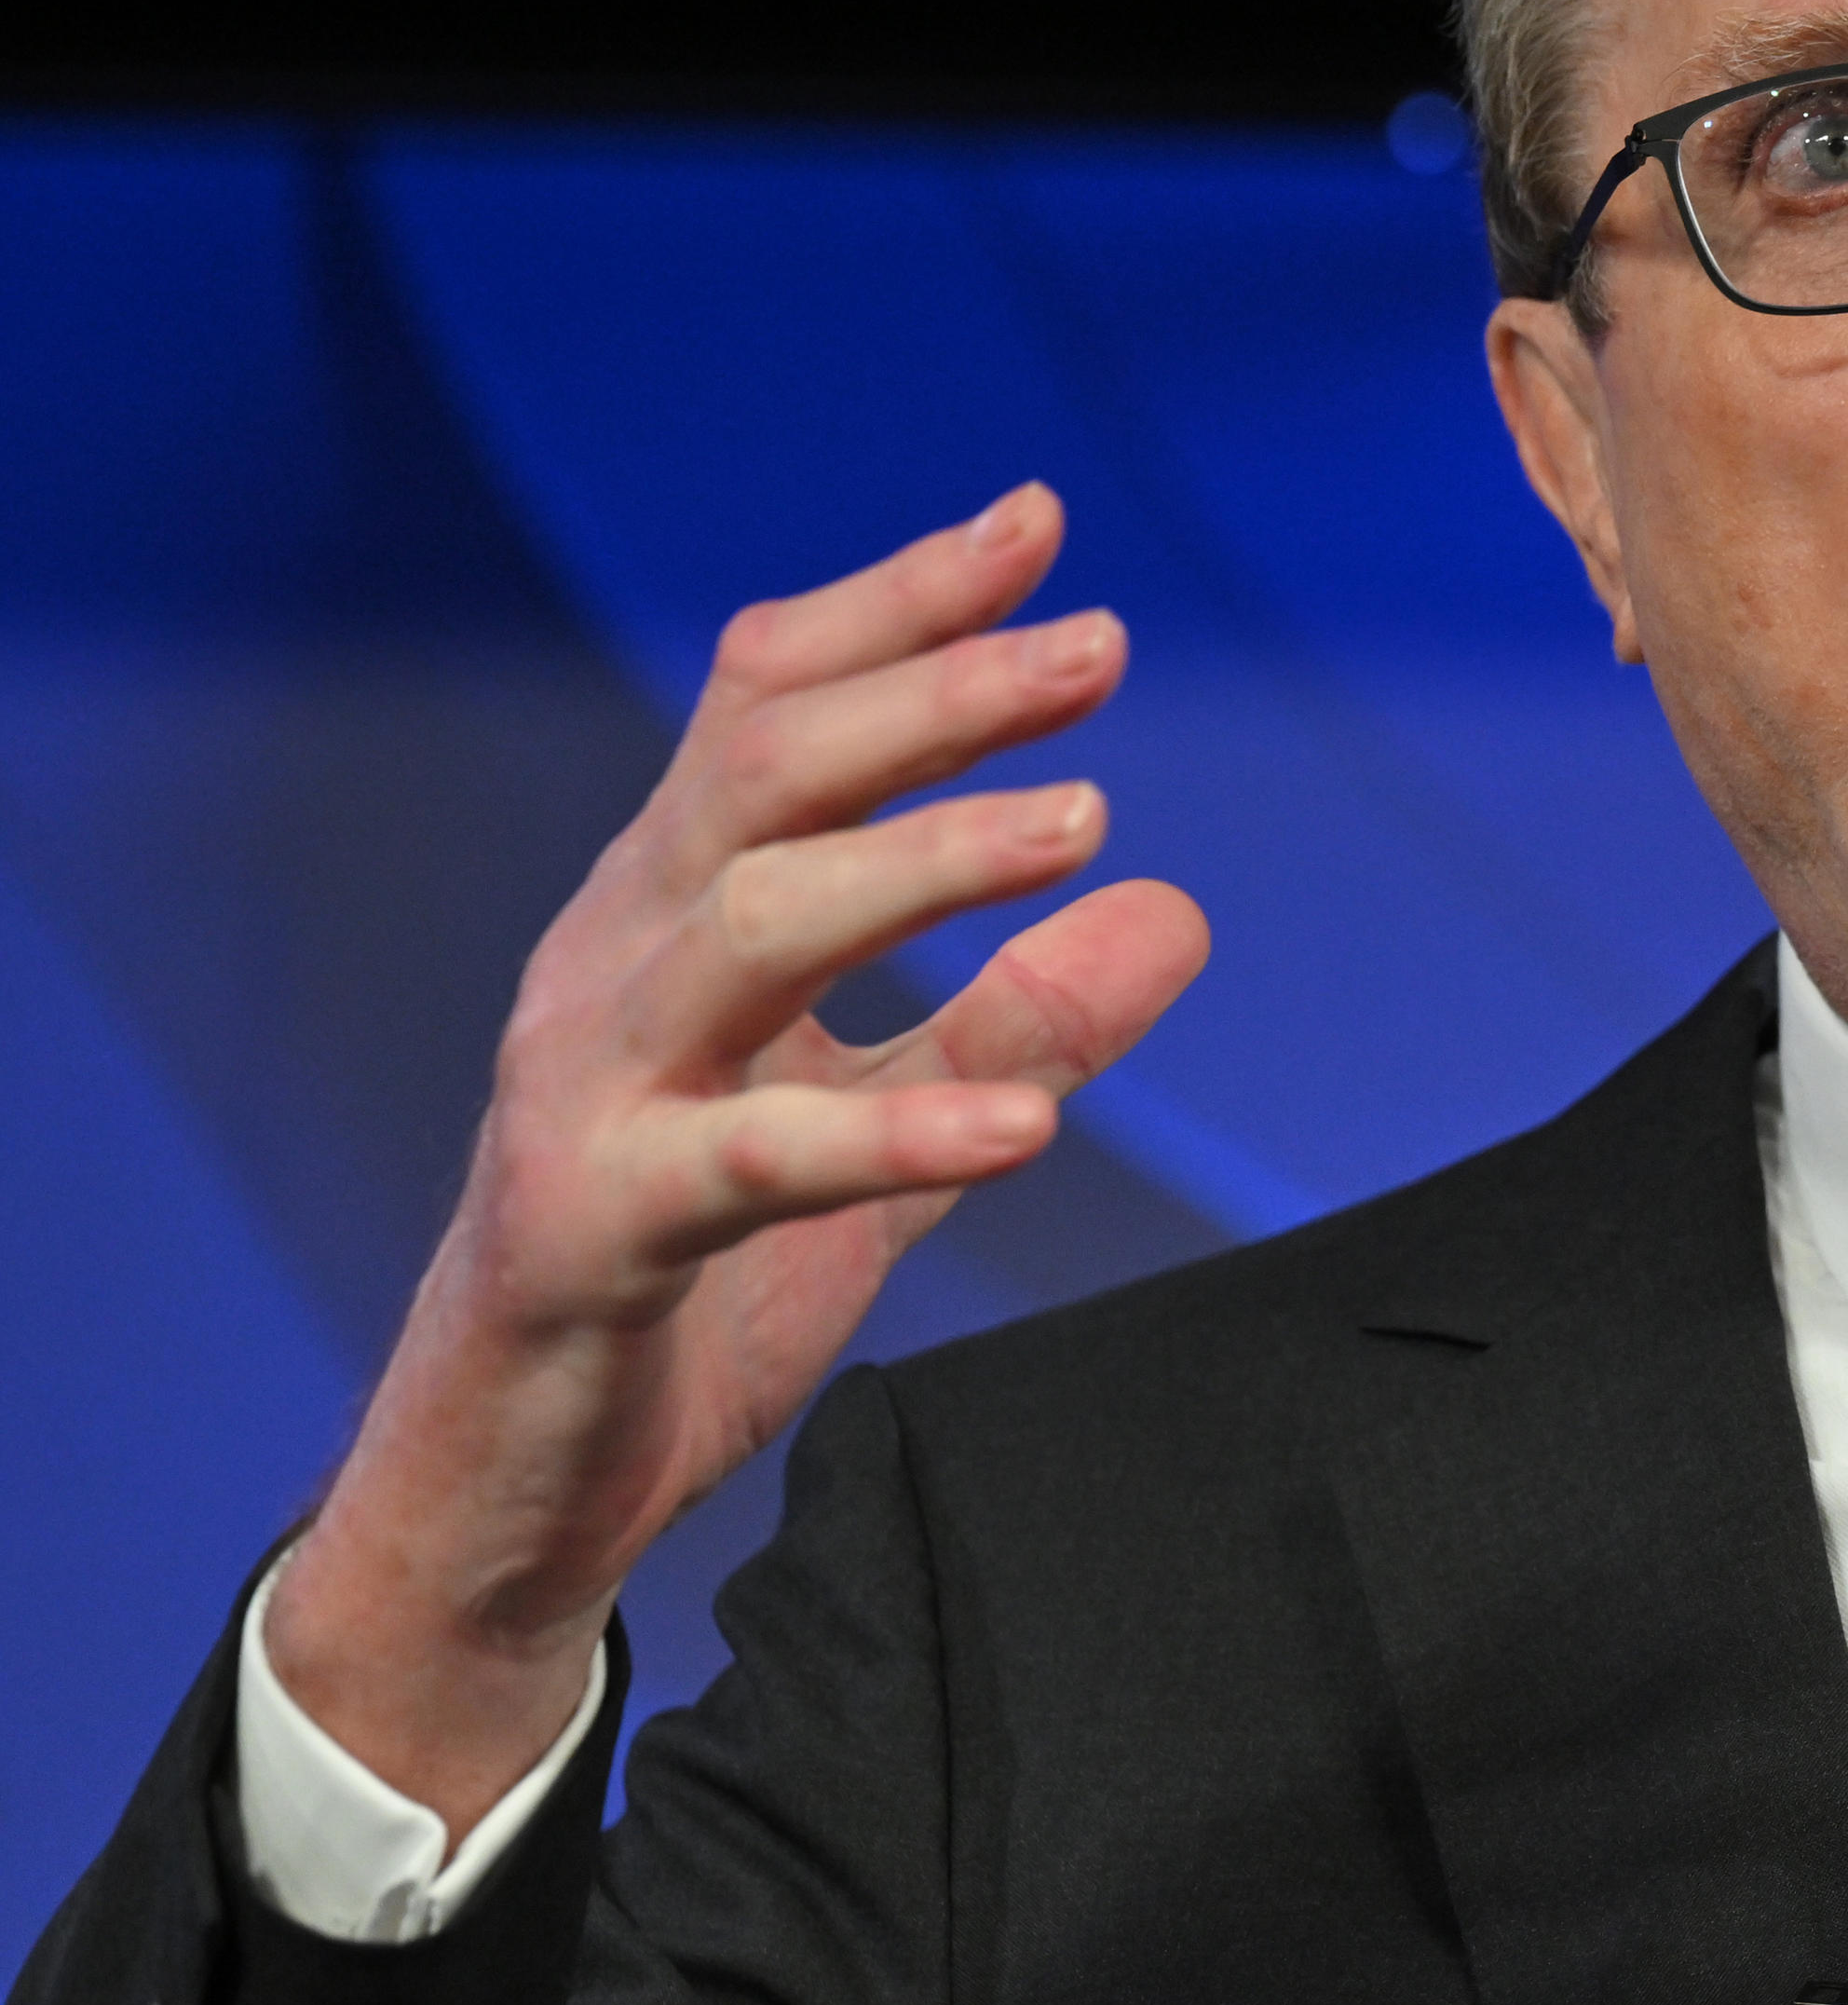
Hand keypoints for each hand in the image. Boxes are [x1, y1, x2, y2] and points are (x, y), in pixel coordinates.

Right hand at [267, 486, 1209, 1837]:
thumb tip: (1177, 908)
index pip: (768, 709)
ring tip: (1086, 823)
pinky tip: (1028, 1123)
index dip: (897, 609)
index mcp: (669, 914)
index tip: (1037, 528)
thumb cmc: (688, 1277)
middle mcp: (614, 964)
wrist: (514, 1476)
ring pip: (748, 923)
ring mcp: (588, 1088)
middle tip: (1098, 650)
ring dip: (923, 859)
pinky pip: (755, 1160)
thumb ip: (1014, 1016)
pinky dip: (898, 1125)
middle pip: (762, 774)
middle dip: (932, 694)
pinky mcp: (595, 1226)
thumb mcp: (888, 1134)